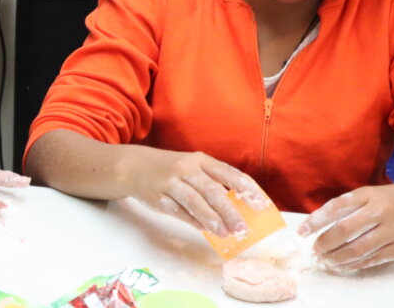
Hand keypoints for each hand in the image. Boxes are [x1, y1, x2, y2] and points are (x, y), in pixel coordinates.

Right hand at [120, 147, 269, 237]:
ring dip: (212, 219)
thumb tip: (236, 207)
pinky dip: (193, 221)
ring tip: (225, 233)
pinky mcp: (158, 197)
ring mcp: (170, 182)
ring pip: (195, 202)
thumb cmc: (170, 169)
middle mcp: (186, 169)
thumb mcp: (192, 167)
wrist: (133, 166)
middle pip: (212, 190)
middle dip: (229, 210)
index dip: (245, 188)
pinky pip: (178, 212)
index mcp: (199, 160)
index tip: (259, 204)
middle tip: (242, 228)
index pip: (227, 173)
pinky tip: (204, 229)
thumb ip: (211, 182)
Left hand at [298, 181, 393, 271]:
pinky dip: (354, 264)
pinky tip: (343, 265)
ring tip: (326, 260)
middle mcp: (381, 211)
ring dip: (337, 258)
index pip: (336, 206)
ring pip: (358, 249)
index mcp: (368, 194)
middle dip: (325, 242)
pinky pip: (372, 259)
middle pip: (345, 230)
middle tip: (316, 249)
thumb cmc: (390, 200)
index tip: (302, 232)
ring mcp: (392, 230)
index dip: (316, 220)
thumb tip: (315, 225)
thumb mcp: (368, 194)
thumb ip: (345, 206)